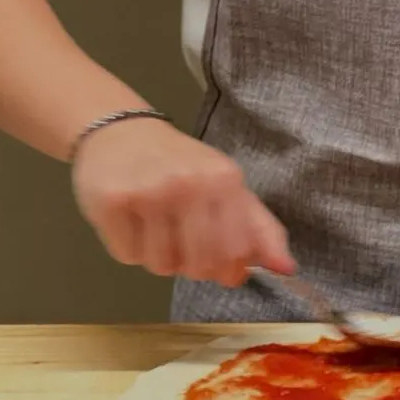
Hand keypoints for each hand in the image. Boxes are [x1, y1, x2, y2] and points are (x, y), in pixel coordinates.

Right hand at [71, 118, 293, 284]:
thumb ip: (259, 228)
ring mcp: (148, 192)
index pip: (236, 252)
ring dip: (159, 257)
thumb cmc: (180, 164)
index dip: (228, 267)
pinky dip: (131, 248)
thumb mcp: (227, 185)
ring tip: (155, 225)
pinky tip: (132, 220)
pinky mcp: (112, 202)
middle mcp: (188, 184)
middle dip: (192, 265)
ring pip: (162, 266)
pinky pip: (128, 256)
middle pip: (199, 265)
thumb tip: (287, 268)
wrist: (122, 131)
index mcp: (224, 179)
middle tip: (183, 239)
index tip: (220, 259)